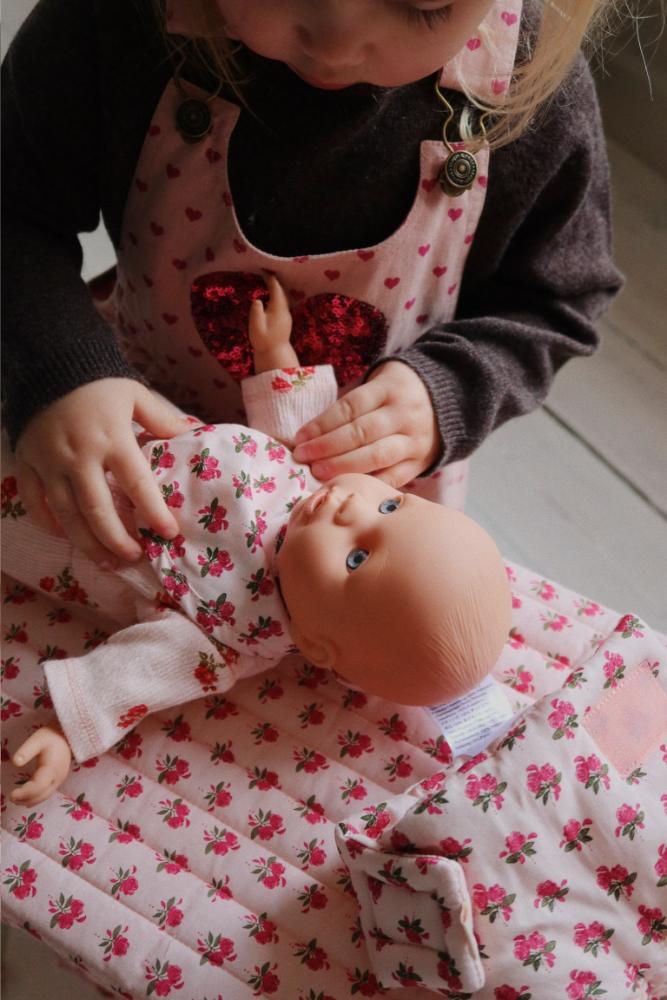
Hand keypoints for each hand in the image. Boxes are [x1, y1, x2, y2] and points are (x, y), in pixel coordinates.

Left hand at [11, 724, 72, 805]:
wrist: (66, 736)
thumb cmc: (51, 737)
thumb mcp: (37, 740)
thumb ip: (26, 751)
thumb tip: (14, 763)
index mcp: (52, 769)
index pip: (38, 787)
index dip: (24, 793)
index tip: (11, 794)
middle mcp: (57, 778)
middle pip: (41, 795)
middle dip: (25, 799)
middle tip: (11, 797)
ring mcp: (58, 780)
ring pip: (44, 797)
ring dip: (30, 800)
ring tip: (15, 799)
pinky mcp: (57, 780)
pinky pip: (46, 793)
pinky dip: (36, 798)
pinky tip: (26, 800)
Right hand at [15, 379, 191, 567]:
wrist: (49, 364)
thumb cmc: (98, 381)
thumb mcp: (135, 395)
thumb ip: (162, 419)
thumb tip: (193, 433)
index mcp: (112, 439)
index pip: (137, 484)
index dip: (154, 512)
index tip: (169, 534)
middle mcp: (80, 456)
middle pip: (98, 511)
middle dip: (117, 541)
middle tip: (134, 558)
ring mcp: (49, 463)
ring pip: (67, 515)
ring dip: (87, 543)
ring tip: (107, 562)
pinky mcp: (27, 463)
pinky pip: (35, 502)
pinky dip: (49, 524)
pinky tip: (67, 537)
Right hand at [249, 276, 297, 372]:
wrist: (275, 354)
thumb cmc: (263, 341)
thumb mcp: (256, 326)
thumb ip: (256, 312)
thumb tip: (257, 299)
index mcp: (277, 309)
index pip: (276, 290)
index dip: (271, 280)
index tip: (265, 271)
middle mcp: (284, 311)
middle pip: (281, 292)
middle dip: (275, 282)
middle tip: (267, 274)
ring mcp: (286, 316)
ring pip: (283, 298)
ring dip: (277, 290)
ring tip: (270, 282)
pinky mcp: (286, 321)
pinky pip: (282, 304)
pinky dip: (278, 297)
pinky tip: (273, 298)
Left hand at [292, 361, 440, 486]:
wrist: (448, 399)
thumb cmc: (397, 392)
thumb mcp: (379, 383)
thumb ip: (352, 405)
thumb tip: (309, 434)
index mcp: (389, 389)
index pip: (350, 407)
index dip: (322, 424)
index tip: (299, 438)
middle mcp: (404, 414)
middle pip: (361, 433)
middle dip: (327, 447)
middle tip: (303, 458)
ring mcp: (414, 440)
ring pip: (376, 456)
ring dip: (343, 467)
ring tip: (318, 473)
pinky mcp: (421, 462)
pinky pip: (393, 477)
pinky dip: (368, 483)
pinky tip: (346, 486)